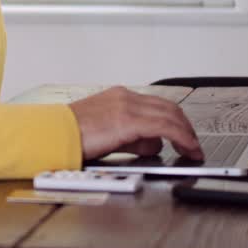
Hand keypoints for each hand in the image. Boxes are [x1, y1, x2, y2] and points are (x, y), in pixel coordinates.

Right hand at [68, 86, 203, 160]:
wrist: (54, 134)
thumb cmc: (72, 135)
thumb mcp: (107, 132)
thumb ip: (132, 136)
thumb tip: (152, 143)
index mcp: (119, 97)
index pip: (158, 104)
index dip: (176, 120)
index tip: (185, 135)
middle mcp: (126, 97)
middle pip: (169, 107)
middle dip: (186, 127)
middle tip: (193, 144)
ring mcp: (128, 107)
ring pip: (171, 115)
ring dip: (187, 133)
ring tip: (193, 150)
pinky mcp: (128, 121)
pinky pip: (165, 127)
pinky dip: (182, 137)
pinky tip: (187, 148)